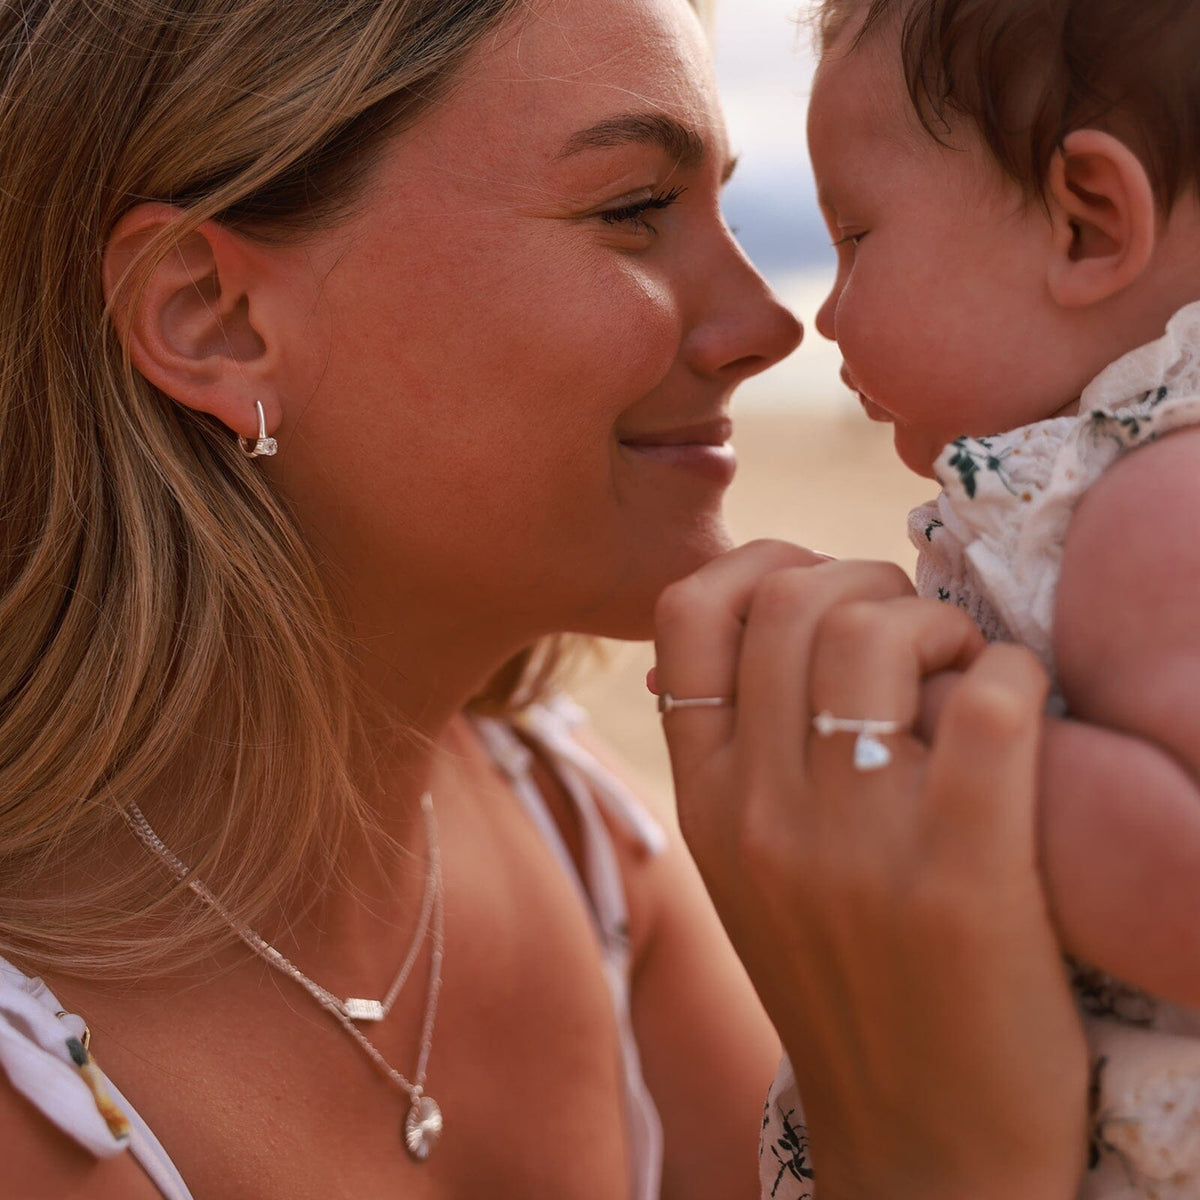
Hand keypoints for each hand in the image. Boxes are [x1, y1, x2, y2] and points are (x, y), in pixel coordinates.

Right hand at [654, 544, 1087, 1199]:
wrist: (922, 1152)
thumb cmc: (846, 988)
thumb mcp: (751, 872)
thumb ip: (744, 756)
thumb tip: (780, 623)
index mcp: (705, 803)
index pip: (686, 614)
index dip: (757, 561)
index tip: (816, 583)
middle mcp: (760, 813)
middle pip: (790, 600)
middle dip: (865, 579)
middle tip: (912, 630)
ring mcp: (855, 846)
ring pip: (876, 633)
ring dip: (938, 621)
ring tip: (964, 666)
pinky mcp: (964, 878)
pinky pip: (988, 701)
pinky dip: (1013, 674)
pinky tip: (1017, 709)